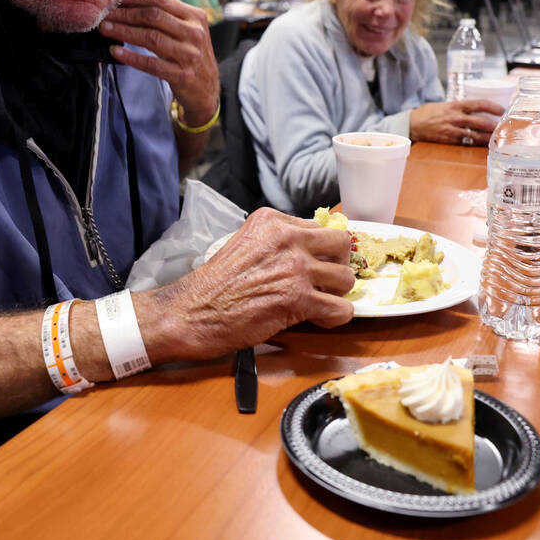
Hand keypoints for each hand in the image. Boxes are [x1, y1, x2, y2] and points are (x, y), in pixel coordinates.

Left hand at [99, 0, 218, 124]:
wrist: (207, 89)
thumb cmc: (193, 54)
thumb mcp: (190, 27)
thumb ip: (174, 7)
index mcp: (195, 17)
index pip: (161, 1)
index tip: (116, 0)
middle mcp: (195, 33)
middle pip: (154, 17)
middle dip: (126, 14)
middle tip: (106, 15)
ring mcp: (189, 55)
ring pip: (151, 38)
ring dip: (124, 32)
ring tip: (106, 30)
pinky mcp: (182, 75)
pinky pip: (151, 64)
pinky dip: (131, 57)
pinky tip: (116, 51)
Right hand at [150, 208, 354, 359]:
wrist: (192, 312)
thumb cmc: (215, 285)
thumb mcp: (245, 244)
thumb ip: (277, 242)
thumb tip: (311, 251)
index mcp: (272, 221)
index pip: (320, 227)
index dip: (321, 250)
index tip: (315, 264)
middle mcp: (287, 238)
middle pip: (342, 244)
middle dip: (337, 264)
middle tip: (323, 281)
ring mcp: (295, 267)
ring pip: (346, 278)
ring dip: (336, 294)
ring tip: (317, 302)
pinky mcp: (298, 298)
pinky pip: (341, 309)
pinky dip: (334, 317)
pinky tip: (317, 319)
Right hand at [408, 99, 504, 145]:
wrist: (413, 125)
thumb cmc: (429, 112)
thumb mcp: (445, 104)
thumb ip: (460, 106)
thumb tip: (478, 107)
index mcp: (456, 105)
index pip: (479, 104)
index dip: (493, 107)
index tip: (502, 109)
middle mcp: (456, 117)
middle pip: (481, 121)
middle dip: (495, 125)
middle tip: (504, 126)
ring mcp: (453, 130)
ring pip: (476, 134)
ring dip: (489, 136)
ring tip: (498, 137)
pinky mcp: (450, 140)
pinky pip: (468, 143)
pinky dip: (477, 144)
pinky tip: (484, 144)